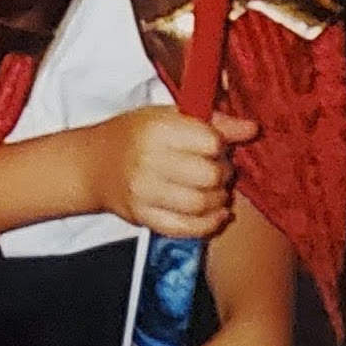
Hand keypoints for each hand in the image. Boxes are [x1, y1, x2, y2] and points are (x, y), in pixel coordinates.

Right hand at [84, 107, 257, 240]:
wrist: (93, 165)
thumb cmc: (133, 136)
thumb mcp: (166, 117)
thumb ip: (212, 122)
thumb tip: (252, 130)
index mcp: (156, 128)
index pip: (210, 141)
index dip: (220, 145)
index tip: (215, 145)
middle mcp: (148, 160)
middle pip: (211, 175)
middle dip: (223, 173)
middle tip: (216, 169)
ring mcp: (145, 192)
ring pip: (204, 204)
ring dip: (218, 199)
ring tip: (212, 189)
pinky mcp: (145, 217)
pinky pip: (189, 228)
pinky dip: (209, 223)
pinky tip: (212, 212)